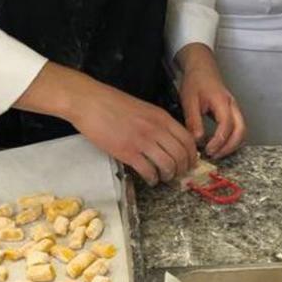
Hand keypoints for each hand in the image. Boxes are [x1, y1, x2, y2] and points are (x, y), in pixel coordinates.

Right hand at [70, 75, 197, 185]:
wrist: (89, 102)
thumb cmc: (112, 103)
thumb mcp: (143, 108)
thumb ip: (157, 123)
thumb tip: (167, 139)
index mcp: (161, 117)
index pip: (187, 140)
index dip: (192, 155)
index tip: (190, 163)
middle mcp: (156, 129)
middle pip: (181, 155)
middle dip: (183, 169)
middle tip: (178, 175)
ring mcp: (142, 141)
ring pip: (168, 165)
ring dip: (169, 175)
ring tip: (164, 178)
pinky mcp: (127, 152)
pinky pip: (148, 171)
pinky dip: (152, 179)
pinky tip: (150, 179)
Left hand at [176, 44, 244, 159]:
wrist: (201, 68)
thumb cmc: (195, 81)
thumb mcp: (189, 101)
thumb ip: (193, 121)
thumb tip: (197, 140)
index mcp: (222, 102)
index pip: (226, 126)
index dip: (219, 141)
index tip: (207, 150)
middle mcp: (233, 106)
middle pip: (241, 131)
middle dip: (229, 147)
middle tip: (214, 156)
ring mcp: (235, 109)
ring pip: (242, 131)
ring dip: (232, 145)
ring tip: (216, 153)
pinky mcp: (233, 112)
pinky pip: (238, 129)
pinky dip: (232, 140)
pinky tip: (219, 145)